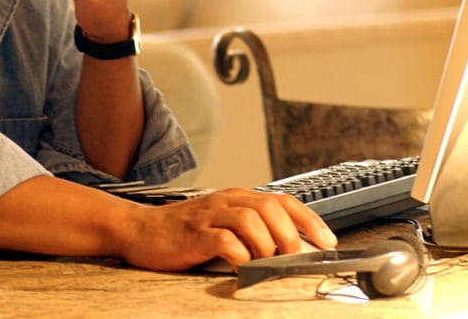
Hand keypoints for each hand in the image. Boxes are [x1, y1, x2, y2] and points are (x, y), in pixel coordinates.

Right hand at [120, 189, 338, 271]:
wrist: (139, 230)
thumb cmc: (183, 232)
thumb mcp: (221, 224)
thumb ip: (249, 231)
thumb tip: (288, 251)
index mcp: (236, 197)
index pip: (282, 199)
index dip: (309, 219)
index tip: (328, 241)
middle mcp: (226, 201)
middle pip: (270, 206)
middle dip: (289, 234)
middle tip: (291, 258)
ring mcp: (209, 216)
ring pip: (251, 220)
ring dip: (266, 245)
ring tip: (265, 263)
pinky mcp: (194, 235)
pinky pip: (225, 241)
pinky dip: (239, 256)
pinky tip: (240, 268)